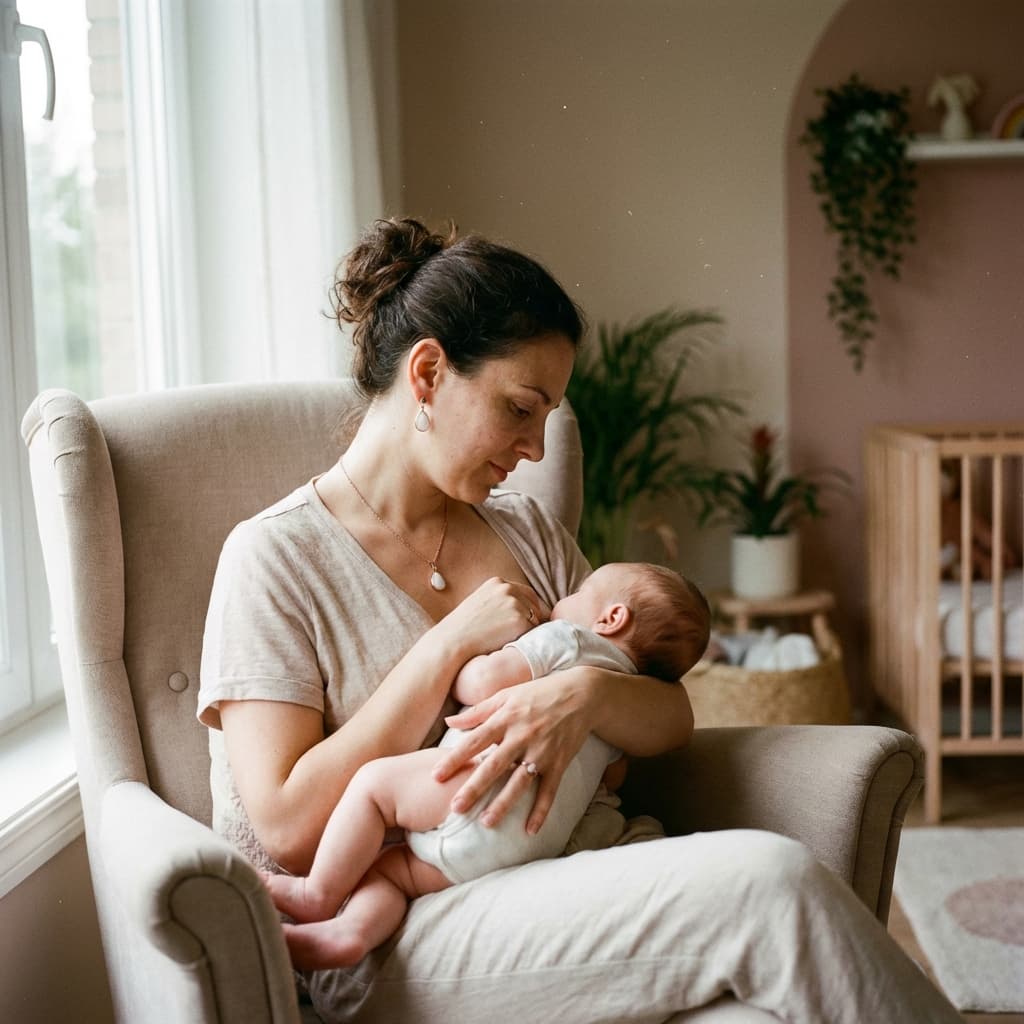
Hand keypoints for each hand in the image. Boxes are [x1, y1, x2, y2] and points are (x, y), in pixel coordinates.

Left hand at [432, 669, 591, 834]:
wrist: (582, 693)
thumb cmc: (538, 693)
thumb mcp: (506, 695)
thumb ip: (477, 711)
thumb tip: (449, 722)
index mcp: (505, 718)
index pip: (475, 741)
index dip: (455, 759)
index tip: (436, 776)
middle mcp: (522, 736)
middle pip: (494, 765)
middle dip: (474, 788)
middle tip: (455, 808)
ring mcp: (542, 751)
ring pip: (520, 782)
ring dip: (503, 803)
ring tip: (486, 823)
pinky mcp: (559, 763)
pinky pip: (549, 790)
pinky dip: (541, 811)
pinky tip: (530, 830)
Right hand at [439, 577, 547, 659]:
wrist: (452, 641)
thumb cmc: (462, 628)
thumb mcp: (480, 603)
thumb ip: (498, 601)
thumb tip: (519, 609)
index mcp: (497, 582)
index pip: (526, 593)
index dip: (526, 609)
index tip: (520, 623)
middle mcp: (507, 588)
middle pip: (534, 605)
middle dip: (529, 620)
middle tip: (514, 635)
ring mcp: (514, 603)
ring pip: (535, 620)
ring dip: (526, 631)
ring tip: (506, 640)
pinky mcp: (519, 620)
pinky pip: (533, 633)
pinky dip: (525, 641)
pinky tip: (508, 644)